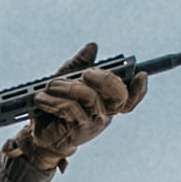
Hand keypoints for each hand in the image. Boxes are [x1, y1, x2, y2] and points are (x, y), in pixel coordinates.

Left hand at [0, 44, 147, 173]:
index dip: (139, 88)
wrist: (39, 134)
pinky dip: (54, 100)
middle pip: (120, 95)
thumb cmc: (55, 106)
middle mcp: (105, 112)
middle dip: (105, 78)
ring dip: (69, 87)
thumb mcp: (65, 80)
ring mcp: (94, 122)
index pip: (130, 97)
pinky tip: (43, 98)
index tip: (140, 74)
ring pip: (92, 98)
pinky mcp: (79, 130)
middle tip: (87, 73)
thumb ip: (78, 63)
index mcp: (106, 100)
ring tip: (51, 85)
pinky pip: (72, 108)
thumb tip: (92, 47)